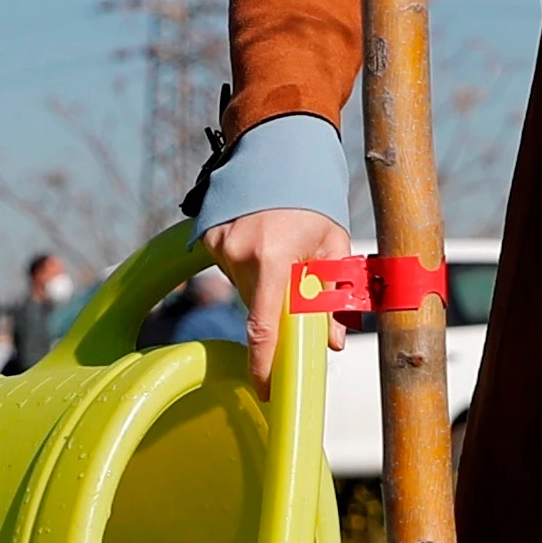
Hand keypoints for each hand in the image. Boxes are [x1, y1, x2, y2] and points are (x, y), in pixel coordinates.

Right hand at [198, 205, 359, 390]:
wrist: (278, 151)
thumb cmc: (312, 199)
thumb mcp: (334, 246)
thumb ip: (334, 296)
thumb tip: (333, 342)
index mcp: (274, 258)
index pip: (262, 327)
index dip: (262, 364)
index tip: (265, 390)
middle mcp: (240, 253)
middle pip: (256, 309)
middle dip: (278, 309)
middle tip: (297, 285)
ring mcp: (219, 244)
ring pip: (243, 289)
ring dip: (264, 285)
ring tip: (282, 250)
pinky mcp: (207, 237)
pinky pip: (230, 269)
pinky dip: (248, 266)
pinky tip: (264, 241)